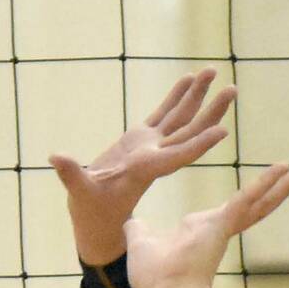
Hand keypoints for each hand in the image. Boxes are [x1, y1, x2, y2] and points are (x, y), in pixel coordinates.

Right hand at [48, 69, 236, 266]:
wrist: (96, 216)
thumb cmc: (90, 210)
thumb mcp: (80, 194)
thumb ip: (71, 176)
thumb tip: (57, 158)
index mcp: (145, 171)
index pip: (176, 157)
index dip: (198, 145)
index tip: (222, 132)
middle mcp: (154, 156)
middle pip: (188, 131)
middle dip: (210, 111)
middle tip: (232, 90)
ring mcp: (149, 146)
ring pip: (180, 118)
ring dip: (197, 96)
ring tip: (212, 70)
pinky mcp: (140, 140)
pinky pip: (163, 114)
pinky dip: (176, 97)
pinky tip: (187, 79)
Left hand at [124, 162, 288, 287]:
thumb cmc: (152, 277)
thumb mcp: (141, 242)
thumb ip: (138, 230)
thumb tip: (130, 222)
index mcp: (200, 231)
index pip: (229, 211)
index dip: (244, 200)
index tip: (254, 191)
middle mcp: (217, 229)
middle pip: (253, 205)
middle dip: (274, 190)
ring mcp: (223, 228)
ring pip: (259, 202)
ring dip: (282, 186)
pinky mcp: (223, 225)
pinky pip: (247, 200)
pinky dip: (265, 184)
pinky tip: (284, 168)